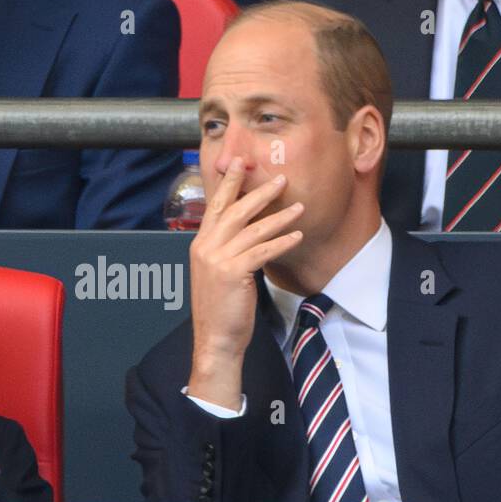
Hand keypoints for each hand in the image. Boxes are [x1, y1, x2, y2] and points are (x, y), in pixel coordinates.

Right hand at [187, 157, 303, 409]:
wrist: (215, 338)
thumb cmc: (220, 309)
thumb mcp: (216, 274)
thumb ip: (225, 251)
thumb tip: (245, 234)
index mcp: (200, 244)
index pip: (216, 207)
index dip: (229, 183)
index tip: (240, 163)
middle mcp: (205, 247)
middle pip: (236, 210)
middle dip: (259, 192)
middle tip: (280, 179)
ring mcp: (218, 259)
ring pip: (253, 229)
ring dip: (280, 216)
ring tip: (300, 207)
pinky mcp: (233, 272)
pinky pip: (263, 250)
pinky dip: (282, 241)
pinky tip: (296, 235)